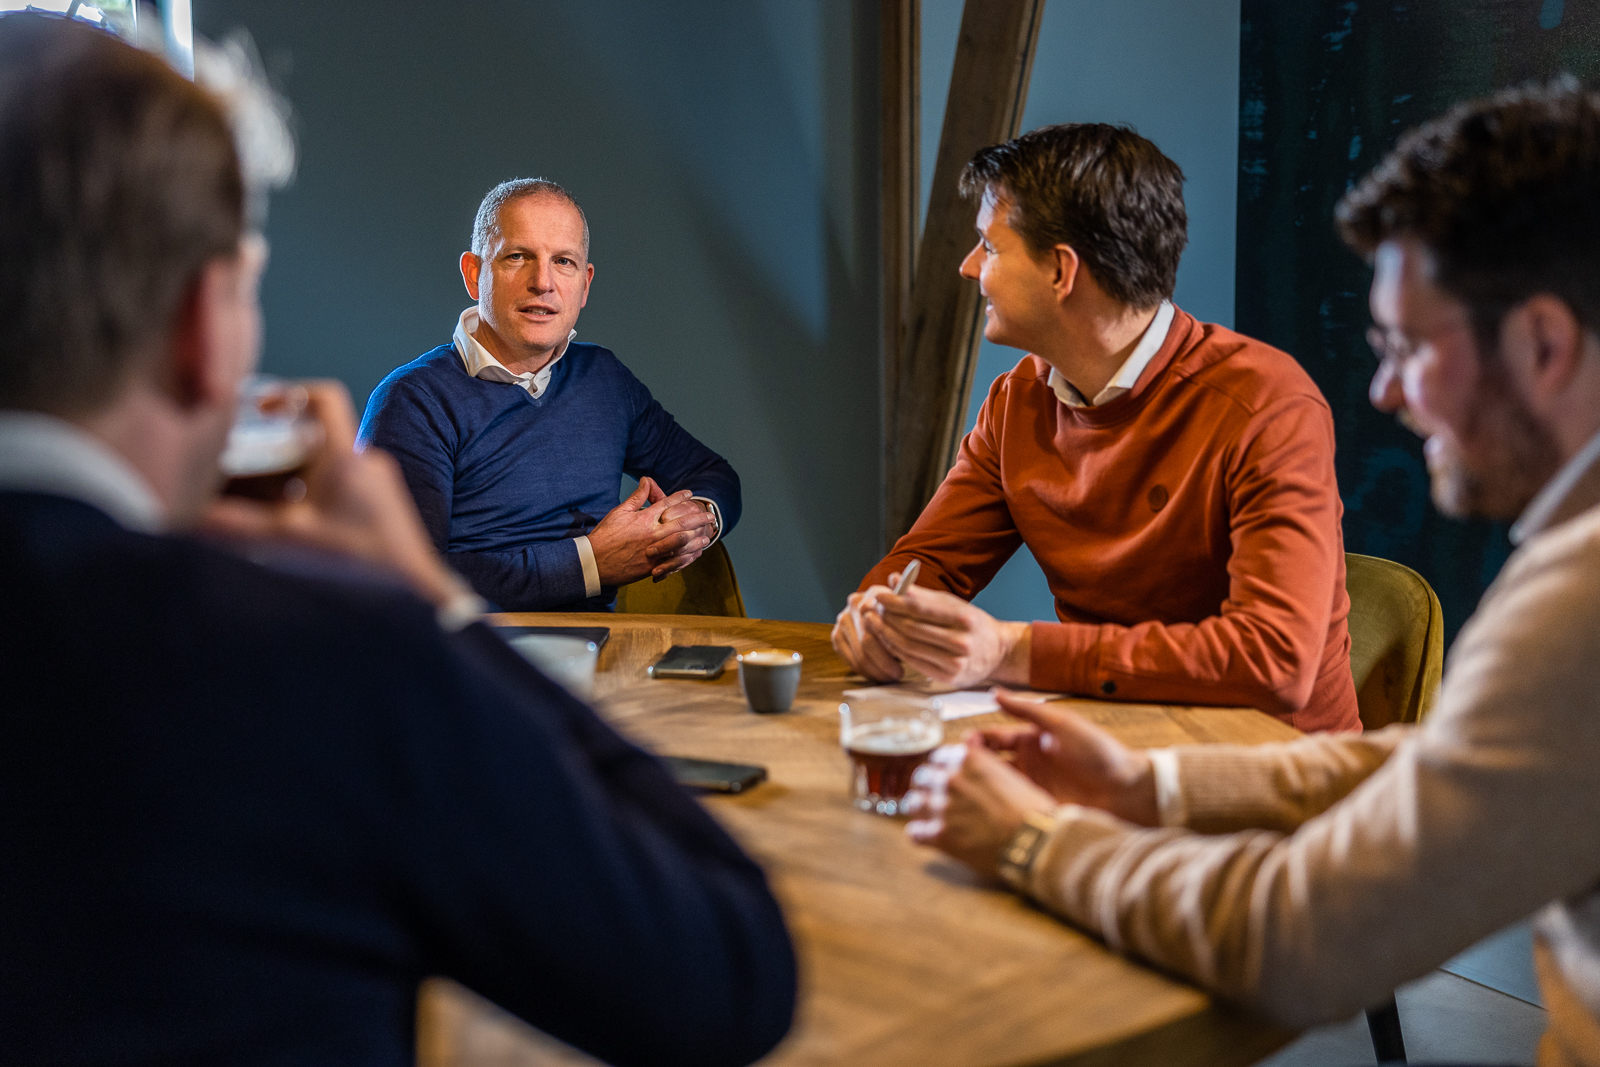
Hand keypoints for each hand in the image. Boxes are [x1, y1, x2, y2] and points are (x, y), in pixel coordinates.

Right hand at [200, 381, 463, 607]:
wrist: (414, 594)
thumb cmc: (360, 563)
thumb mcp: (288, 539)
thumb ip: (235, 525)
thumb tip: (189, 518)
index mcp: (347, 457)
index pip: (324, 398)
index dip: (289, 392)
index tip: (259, 407)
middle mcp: (367, 464)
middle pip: (314, 439)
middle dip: (275, 452)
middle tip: (241, 468)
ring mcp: (378, 487)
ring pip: (324, 468)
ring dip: (290, 480)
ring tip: (257, 502)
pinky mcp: (382, 510)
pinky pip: (340, 489)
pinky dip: (310, 498)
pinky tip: (290, 527)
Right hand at [588, 478, 715, 585]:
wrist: (595, 561)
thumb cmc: (605, 535)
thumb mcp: (619, 511)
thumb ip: (637, 497)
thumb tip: (647, 480)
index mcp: (645, 518)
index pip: (667, 504)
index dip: (680, 497)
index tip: (691, 494)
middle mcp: (652, 533)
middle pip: (681, 522)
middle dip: (697, 518)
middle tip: (710, 515)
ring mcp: (654, 550)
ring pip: (681, 542)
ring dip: (697, 537)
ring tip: (707, 534)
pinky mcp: (652, 565)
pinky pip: (674, 559)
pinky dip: (686, 555)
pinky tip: (695, 553)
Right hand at [831, 582, 904, 681]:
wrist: (886, 617)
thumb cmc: (903, 618)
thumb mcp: (910, 609)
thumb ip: (907, 601)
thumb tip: (896, 579)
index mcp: (874, 593)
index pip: (878, 620)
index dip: (890, 642)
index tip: (905, 655)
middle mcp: (855, 603)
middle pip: (867, 640)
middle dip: (884, 661)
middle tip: (898, 673)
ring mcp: (843, 619)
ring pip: (859, 653)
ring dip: (876, 670)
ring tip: (891, 677)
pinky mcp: (836, 636)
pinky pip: (849, 660)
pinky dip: (865, 671)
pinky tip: (878, 675)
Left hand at [865, 585, 1029, 687]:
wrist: (998, 653)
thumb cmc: (972, 624)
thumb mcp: (954, 605)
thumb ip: (923, 595)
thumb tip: (894, 579)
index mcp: (964, 617)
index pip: (920, 608)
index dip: (895, 601)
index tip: (879, 595)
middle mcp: (961, 641)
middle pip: (911, 628)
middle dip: (887, 616)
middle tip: (872, 608)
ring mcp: (955, 662)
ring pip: (909, 646)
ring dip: (887, 633)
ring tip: (874, 621)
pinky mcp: (948, 677)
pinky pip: (913, 661)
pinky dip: (896, 649)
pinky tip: (887, 639)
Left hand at [903, 737, 1057, 876]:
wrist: (1036, 841)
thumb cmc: (1031, 809)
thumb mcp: (1008, 774)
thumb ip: (983, 766)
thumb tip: (971, 764)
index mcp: (968, 759)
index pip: (938, 757)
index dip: (941, 769)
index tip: (944, 777)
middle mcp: (951, 778)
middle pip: (922, 777)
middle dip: (927, 787)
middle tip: (933, 798)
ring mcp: (942, 806)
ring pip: (912, 803)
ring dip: (919, 810)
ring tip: (926, 818)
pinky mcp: (940, 835)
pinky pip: (915, 832)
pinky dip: (920, 835)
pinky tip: (927, 837)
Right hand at [973, 691, 1158, 826]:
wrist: (1128, 790)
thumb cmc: (1100, 752)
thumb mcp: (1062, 725)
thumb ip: (1028, 710)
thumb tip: (996, 693)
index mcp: (1031, 740)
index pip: (992, 739)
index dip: (974, 741)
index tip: (960, 747)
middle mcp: (1027, 764)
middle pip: (988, 763)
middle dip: (968, 766)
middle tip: (951, 772)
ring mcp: (1031, 787)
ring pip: (995, 786)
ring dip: (978, 787)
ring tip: (960, 791)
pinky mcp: (1038, 809)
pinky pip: (1010, 807)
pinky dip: (995, 807)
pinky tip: (981, 810)